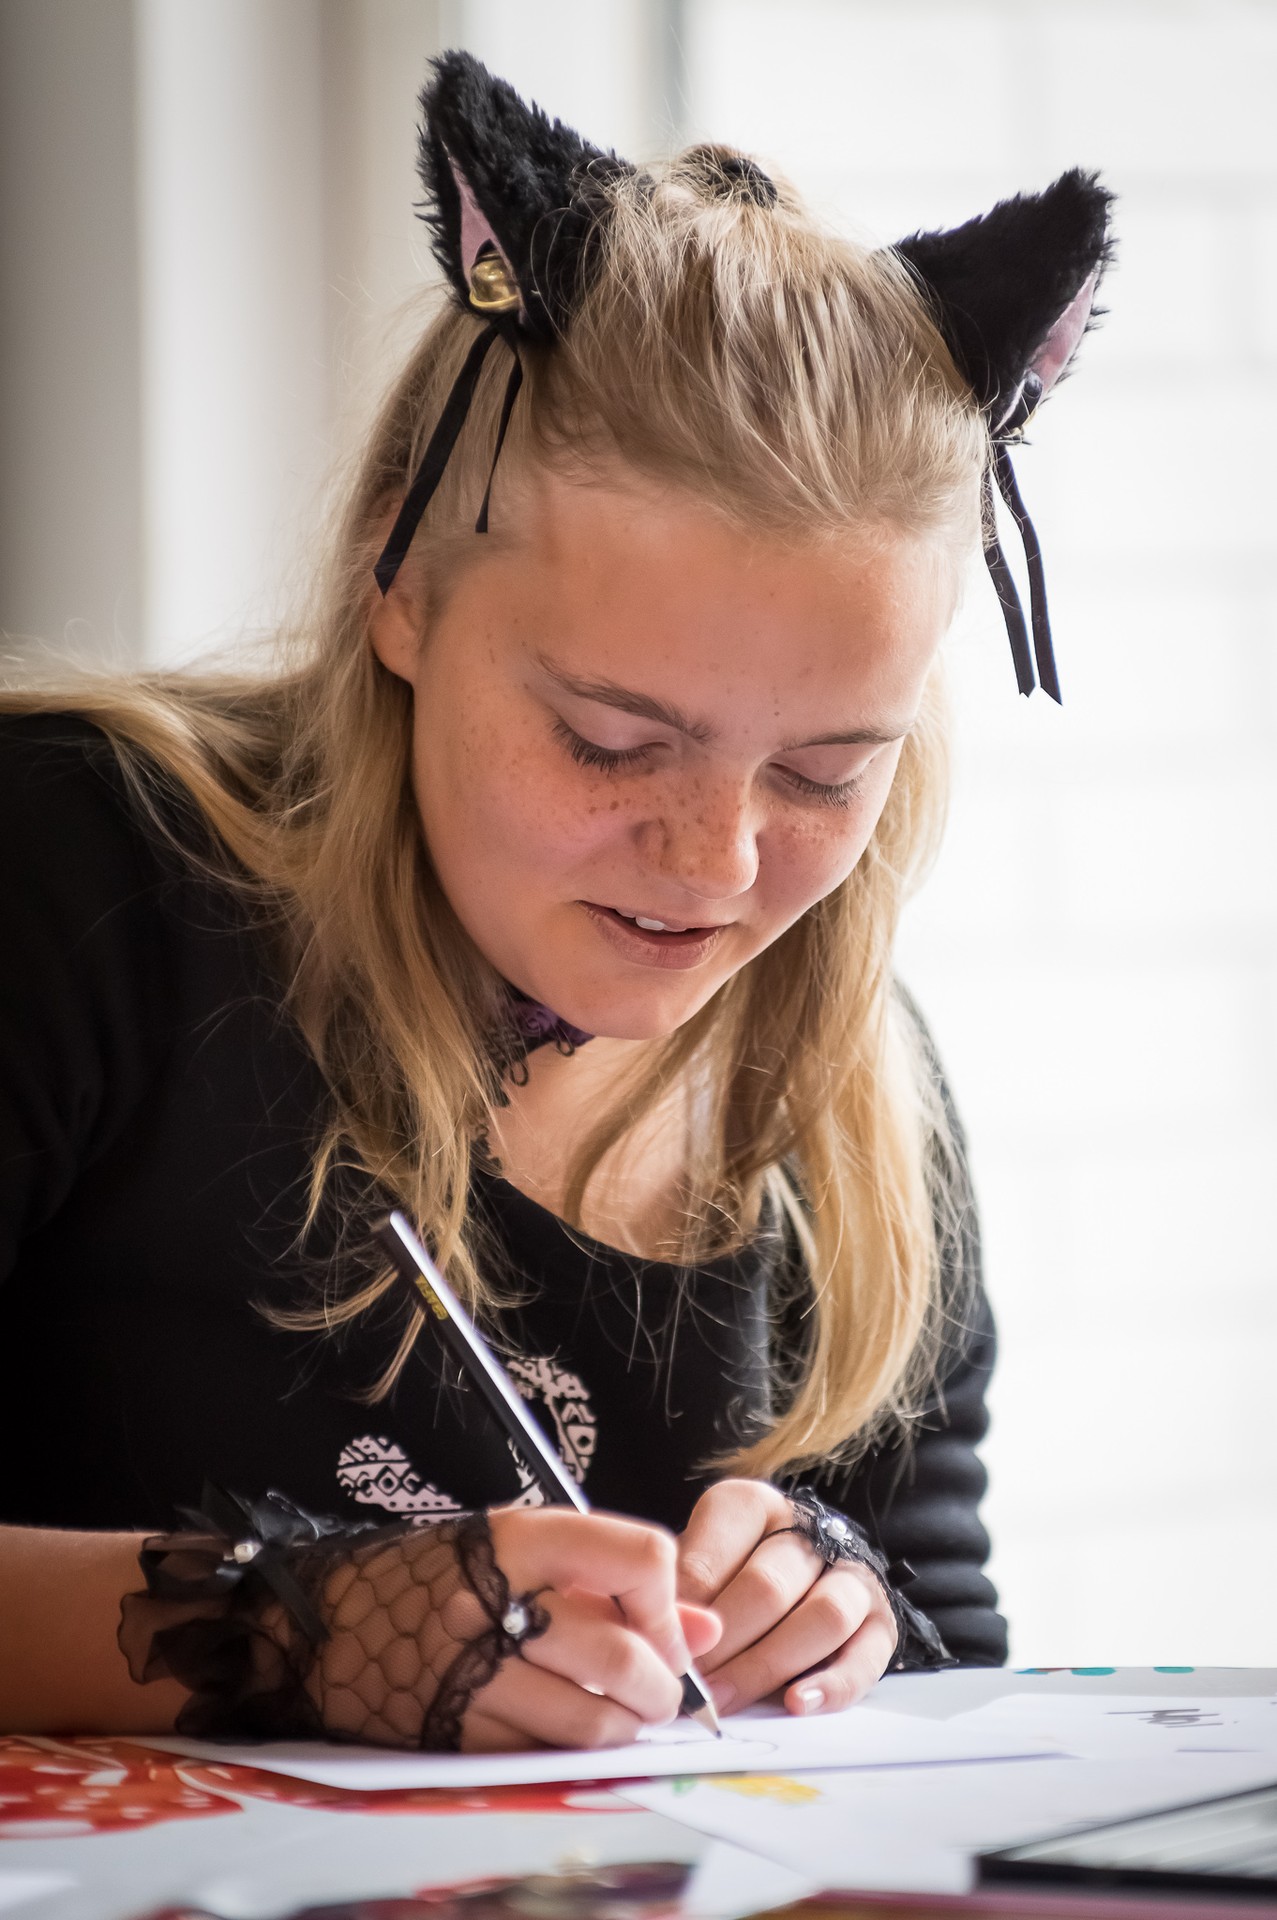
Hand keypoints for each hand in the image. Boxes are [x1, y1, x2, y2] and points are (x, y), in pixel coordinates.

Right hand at [462, 1506, 720, 1751]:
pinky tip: (567, 1729)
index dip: (667, 1604)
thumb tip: (706, 1629)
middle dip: (659, 1687)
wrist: (337, 1622)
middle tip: (657, 1690)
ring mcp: (474, 1677)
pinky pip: (547, 1757)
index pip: (640, 1558)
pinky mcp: (458, 1736)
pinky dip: (574, 1753)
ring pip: (593, 1724)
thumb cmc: (444, 1577)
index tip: (664, 1628)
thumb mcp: (526, 1551)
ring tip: (619, 1714)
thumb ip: (618, 1583)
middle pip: (621, 1658)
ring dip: (624, 1729)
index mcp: (523, 1540)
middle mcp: (499, 1605)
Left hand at [676, 1479, 895, 1717]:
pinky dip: (831, 1685)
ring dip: (767, 1665)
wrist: (801, 1586)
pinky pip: (865, 1658)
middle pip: (770, 1585)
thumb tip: (668, 1633)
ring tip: (724, 1699)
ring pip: (824, 1615)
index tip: (667, 1637)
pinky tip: (796, 1703)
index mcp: (757, 1506)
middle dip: (724, 1641)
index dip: (692, 1593)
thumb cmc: (726, 1581)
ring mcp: (853, 1578)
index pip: (724, 1539)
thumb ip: (681, 1591)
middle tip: (690, 1682)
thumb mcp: (696, 1567)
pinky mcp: (882, 1625)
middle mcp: (811, 1533)